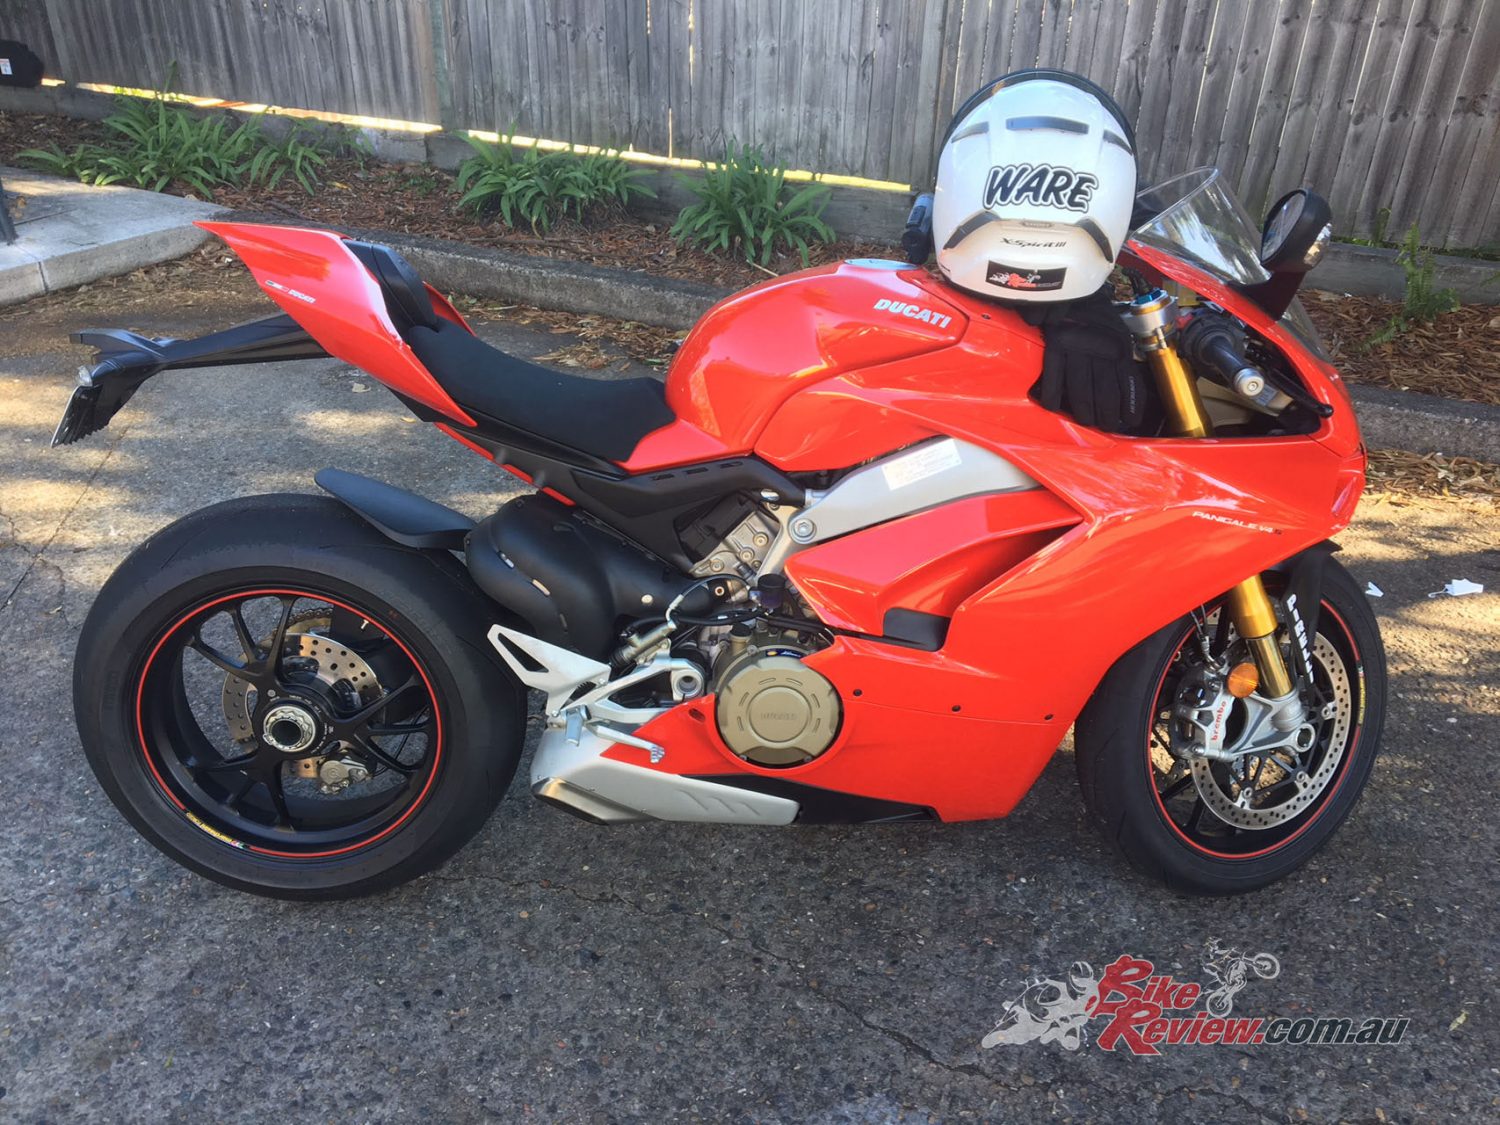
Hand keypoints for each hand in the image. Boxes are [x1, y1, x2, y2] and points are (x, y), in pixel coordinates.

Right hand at [1029, 290, 1152, 434]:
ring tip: (1086, 422)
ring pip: (1082, 389)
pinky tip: (1054, 408)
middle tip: (1107, 427)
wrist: (1074, 287)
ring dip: (1084, 411)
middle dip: (1107, 414)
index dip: (1129, 404)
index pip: (1127, 381)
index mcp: (1119, 346)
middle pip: (1105, 390)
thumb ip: (1121, 356)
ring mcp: (1077, 349)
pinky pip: (1054, 376)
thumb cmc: (1097, 312)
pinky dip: (1052, 394)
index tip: (1129, 421)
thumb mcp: (1118, 331)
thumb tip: (1129, 388)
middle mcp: (1100, 349)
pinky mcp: (1055, 346)